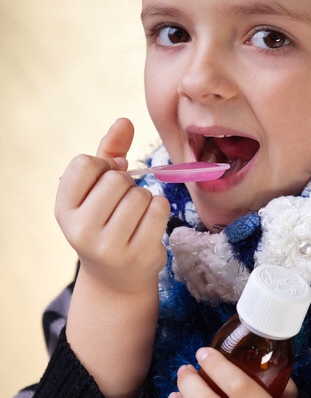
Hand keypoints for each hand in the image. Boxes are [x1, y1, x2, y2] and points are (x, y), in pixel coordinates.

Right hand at [55, 117, 169, 293]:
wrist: (117, 276)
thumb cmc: (107, 220)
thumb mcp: (98, 188)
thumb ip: (109, 151)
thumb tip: (124, 121)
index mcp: (64, 209)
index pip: (84, 164)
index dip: (103, 165)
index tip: (106, 179)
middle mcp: (80, 230)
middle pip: (116, 179)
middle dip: (127, 184)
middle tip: (122, 203)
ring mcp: (109, 246)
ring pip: (141, 194)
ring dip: (145, 198)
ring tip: (135, 216)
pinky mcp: (138, 254)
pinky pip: (160, 208)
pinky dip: (160, 209)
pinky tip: (149, 223)